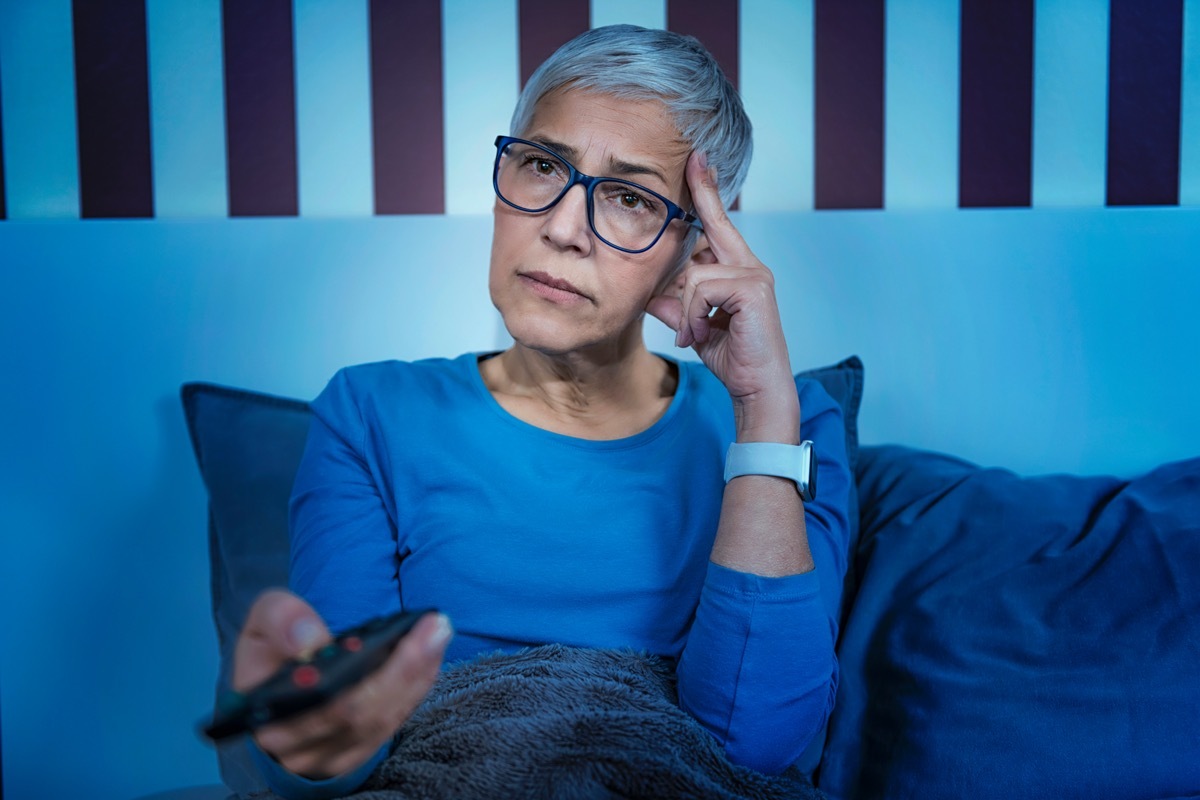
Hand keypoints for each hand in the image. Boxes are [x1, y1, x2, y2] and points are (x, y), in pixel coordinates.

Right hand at [233, 590, 450, 779]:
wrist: (274, 684)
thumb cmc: (271, 650)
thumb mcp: (262, 621)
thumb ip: (281, 620)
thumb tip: (313, 641)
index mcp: (268, 714)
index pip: (321, 703)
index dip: (363, 674)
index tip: (397, 635)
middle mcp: (296, 746)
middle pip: (360, 714)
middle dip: (405, 667)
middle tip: (435, 626)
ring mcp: (327, 755)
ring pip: (381, 721)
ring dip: (417, 676)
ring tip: (438, 633)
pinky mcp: (353, 753)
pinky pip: (390, 725)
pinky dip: (415, 689)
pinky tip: (431, 658)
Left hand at [646, 152, 798, 440]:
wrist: (755, 386)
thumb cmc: (731, 356)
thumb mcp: (692, 326)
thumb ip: (673, 305)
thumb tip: (647, 292)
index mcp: (736, 269)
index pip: (719, 223)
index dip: (707, 191)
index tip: (697, 159)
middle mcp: (749, 265)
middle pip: (715, 224)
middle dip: (702, 191)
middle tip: (693, 163)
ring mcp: (754, 274)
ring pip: (694, 273)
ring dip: (684, 309)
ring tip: (693, 333)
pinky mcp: (753, 288)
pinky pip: (701, 288)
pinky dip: (694, 315)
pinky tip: (702, 334)